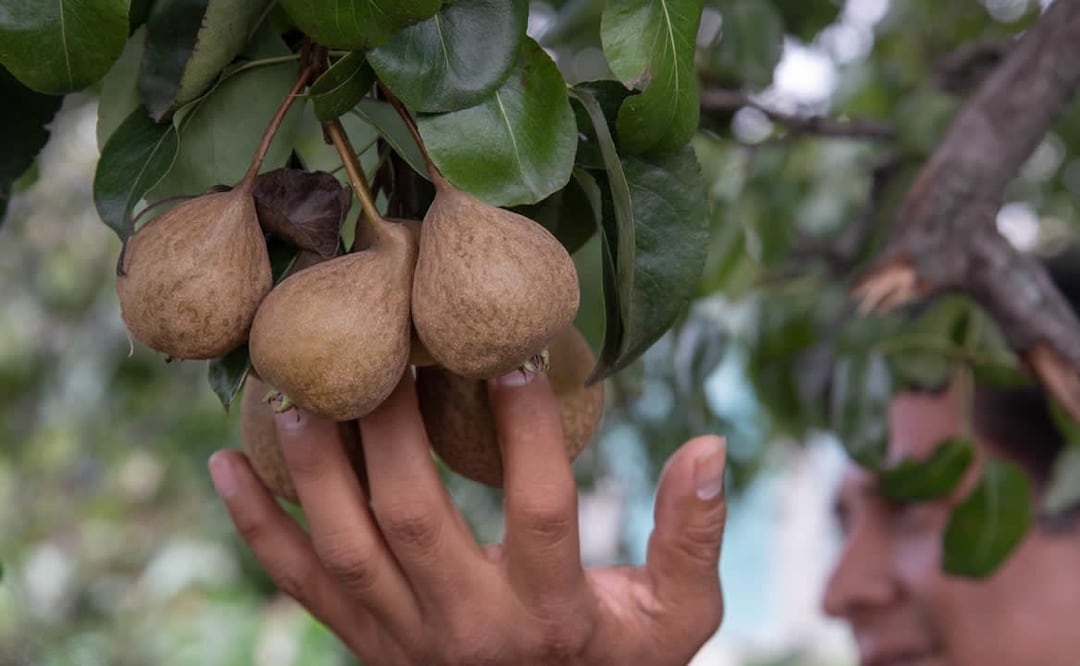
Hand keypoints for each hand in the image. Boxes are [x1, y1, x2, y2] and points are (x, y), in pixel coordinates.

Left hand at [208, 369, 728, 664]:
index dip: (529, 430)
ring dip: (314, 465)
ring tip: (296, 388)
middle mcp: (469, 629)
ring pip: (346, 547)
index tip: (512, 353)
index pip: (540, 510)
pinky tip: (222, 463)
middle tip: (384, 343)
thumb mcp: (677, 621)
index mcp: (551, 616)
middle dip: (393, 426)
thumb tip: (708, 445)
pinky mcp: (363, 644)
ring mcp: (404, 641)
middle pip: (416, 518)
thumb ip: (693, 539)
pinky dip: (256, 525)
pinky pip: (299, 584)